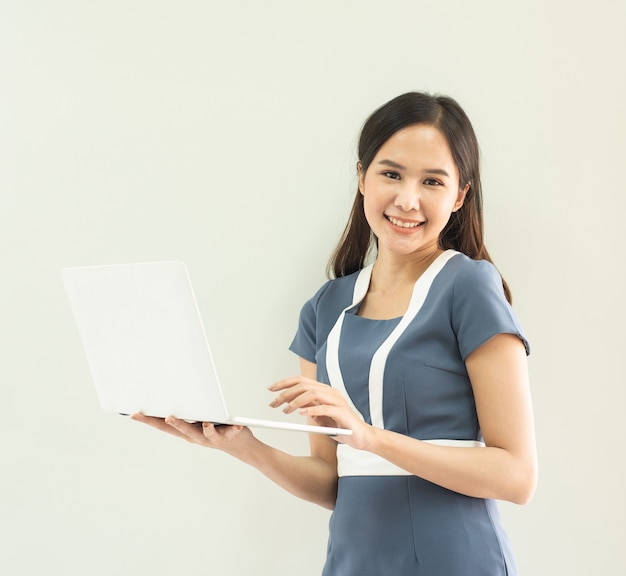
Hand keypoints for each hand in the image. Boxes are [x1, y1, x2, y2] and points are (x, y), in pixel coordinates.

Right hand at [130, 414, 254, 456]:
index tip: (134, 414)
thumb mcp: (197, 421)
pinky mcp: (228, 437)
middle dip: (173, 423)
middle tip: (166, 416)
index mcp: (186, 431)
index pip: (164, 426)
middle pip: (182, 430)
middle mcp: (196, 437)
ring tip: (204, 423)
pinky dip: (232, 429)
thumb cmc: (216, 430)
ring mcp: (212, 438)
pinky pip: (229, 433)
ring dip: (203, 429)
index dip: (149, 421)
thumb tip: (171, 396)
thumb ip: (186, 413)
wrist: (240, 446)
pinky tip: (236, 426)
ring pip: (205, 433)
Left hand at [268, 376, 371, 448]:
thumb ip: (309, 407)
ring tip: (286, 410)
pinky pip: (325, 408)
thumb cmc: (340, 426)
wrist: (361, 437)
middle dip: (285, 392)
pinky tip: (301, 413)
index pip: (301, 380)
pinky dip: (311, 409)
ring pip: (312, 393)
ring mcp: (337, 400)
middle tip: (273, 403)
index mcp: (324, 390)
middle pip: (304, 385)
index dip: (285, 383)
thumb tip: (291, 403)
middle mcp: (330, 392)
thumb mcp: (320, 416)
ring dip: (296, 401)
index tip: (270, 389)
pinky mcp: (342, 412)